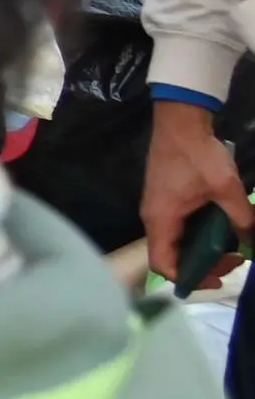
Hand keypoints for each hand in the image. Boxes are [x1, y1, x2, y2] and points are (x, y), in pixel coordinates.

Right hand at [145, 99, 253, 284]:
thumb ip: (242, 219)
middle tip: (234, 260)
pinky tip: (220, 225)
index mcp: (162, 220)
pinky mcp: (164, 197)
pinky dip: (197, 234)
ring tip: (231, 245)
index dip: (190, 278)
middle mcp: (154, 218)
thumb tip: (254, 242)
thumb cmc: (198, 156)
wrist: (180, 121)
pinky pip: (178, 226)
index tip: (219, 278)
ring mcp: (157, 207)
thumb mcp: (227, 189)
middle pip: (170, 255)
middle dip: (202, 265)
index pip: (164, 264)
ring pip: (175, 241)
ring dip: (201, 249)